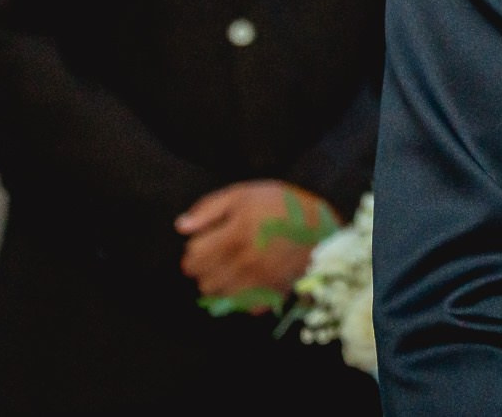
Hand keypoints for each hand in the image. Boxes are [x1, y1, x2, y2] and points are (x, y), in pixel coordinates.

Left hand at [176, 180, 337, 309]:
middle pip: (203, 282)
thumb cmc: (280, 205)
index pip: (192, 258)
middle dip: (205, 270)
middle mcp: (243, 264)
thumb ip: (210, 209)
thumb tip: (181, 226)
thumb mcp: (244, 194)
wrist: (320, 226)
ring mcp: (257, 283)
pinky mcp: (271, 295)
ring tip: (232, 269)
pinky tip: (249, 281)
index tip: (206, 242)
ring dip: (220, 285)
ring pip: (219, 298)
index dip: (195, 249)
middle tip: (219, 256)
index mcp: (234, 236)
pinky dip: (241, 297)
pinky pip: (243, 307)